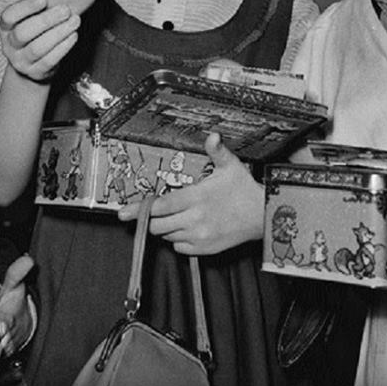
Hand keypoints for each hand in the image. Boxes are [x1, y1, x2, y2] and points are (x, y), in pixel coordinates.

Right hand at [0, 0, 80, 82]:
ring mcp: (20, 61)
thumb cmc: (35, 34)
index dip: (25, 7)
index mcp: (5, 27)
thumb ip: (38, 2)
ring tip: (75, 21)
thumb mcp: (30, 17)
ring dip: (59, 33)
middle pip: (23, 33)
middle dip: (46, 20)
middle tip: (66, 10)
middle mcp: (9, 45)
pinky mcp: (35, 72)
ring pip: (37, 48)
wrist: (32, 66)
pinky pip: (49, 60)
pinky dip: (63, 47)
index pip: (9, 16)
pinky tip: (73, 35)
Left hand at [118, 133, 264, 254]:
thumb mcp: (231, 165)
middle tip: (152, 210)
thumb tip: (212, 135)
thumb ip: (217, 150)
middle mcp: (195, 219)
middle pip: (158, 224)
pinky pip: (180, 248)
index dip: (140, 209)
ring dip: (165, 227)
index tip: (123, 212)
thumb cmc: (245, 189)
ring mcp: (200, 236)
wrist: (263, 217)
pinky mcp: (205, 250)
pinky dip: (177, 239)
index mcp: (197, 197)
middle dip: (151, 218)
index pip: (160, 205)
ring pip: (167, 236)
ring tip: (177, 215)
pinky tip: (186, 227)